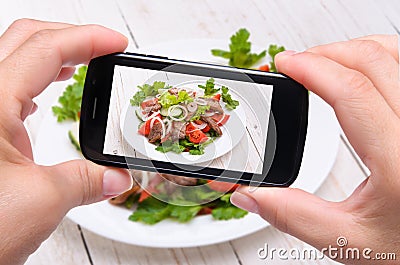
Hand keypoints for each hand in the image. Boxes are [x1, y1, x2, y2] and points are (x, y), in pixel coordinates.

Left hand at [0, 19, 131, 264]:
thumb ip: (86, 181)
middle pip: (23, 40)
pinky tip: (41, 98)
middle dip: (68, 36)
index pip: (46, 48)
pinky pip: (6, 92)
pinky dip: (31, 84)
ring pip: (12, 62)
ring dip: (49, 56)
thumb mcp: (41, 200)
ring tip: (79, 62)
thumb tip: (116, 179)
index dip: (87, 38)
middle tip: (101, 45)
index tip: (116, 42)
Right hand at [231, 35, 398, 263]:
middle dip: (327, 53)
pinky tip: (358, 72)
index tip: (285, 63)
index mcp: (398, 161)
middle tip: (297, 64)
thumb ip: (293, 216)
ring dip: (354, 51)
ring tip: (323, 64)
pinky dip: (378, 58)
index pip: (353, 92)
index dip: (312, 68)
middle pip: (374, 61)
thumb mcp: (348, 240)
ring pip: (397, 54)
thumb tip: (249, 196)